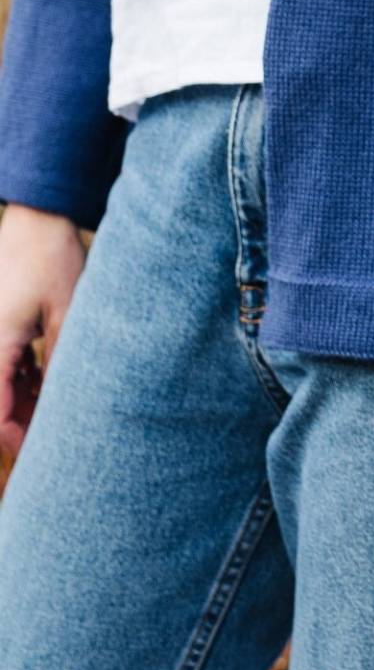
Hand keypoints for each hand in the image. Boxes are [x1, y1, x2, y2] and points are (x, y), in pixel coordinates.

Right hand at [0, 203, 87, 455]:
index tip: (39, 453)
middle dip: (20, 421)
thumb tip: (70, 403)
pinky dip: (20, 377)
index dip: (14, 438)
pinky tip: (47, 380)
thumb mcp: (66, 314)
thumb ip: (61, 359)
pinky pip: (1, 363)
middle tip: (52, 436)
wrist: (38, 216)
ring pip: (0, 383)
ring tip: (57, 409)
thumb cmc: (50, 259)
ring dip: (22, 400)